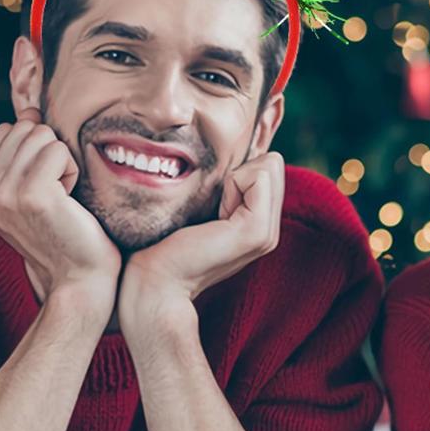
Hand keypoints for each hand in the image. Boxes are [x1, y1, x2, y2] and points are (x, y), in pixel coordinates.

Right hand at [0, 108, 120, 322]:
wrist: (79, 275)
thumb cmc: (64, 228)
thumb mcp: (31, 188)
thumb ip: (22, 153)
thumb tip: (30, 112)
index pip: (9, 130)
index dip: (37, 152)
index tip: (45, 188)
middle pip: (26, 129)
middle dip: (52, 154)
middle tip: (57, 194)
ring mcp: (3, 193)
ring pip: (43, 136)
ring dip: (65, 163)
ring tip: (63, 198)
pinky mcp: (32, 194)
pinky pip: (59, 150)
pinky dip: (74, 170)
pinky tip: (70, 199)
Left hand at [117, 151, 284, 328]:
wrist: (156, 279)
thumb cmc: (167, 240)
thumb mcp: (206, 207)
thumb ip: (230, 188)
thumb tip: (239, 151)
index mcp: (260, 224)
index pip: (270, 168)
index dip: (238, 172)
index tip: (213, 203)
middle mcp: (271, 231)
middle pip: (273, 164)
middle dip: (240, 172)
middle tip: (215, 206)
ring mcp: (267, 233)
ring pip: (269, 166)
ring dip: (235, 179)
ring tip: (215, 211)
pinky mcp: (257, 231)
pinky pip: (257, 177)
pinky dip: (233, 185)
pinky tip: (216, 215)